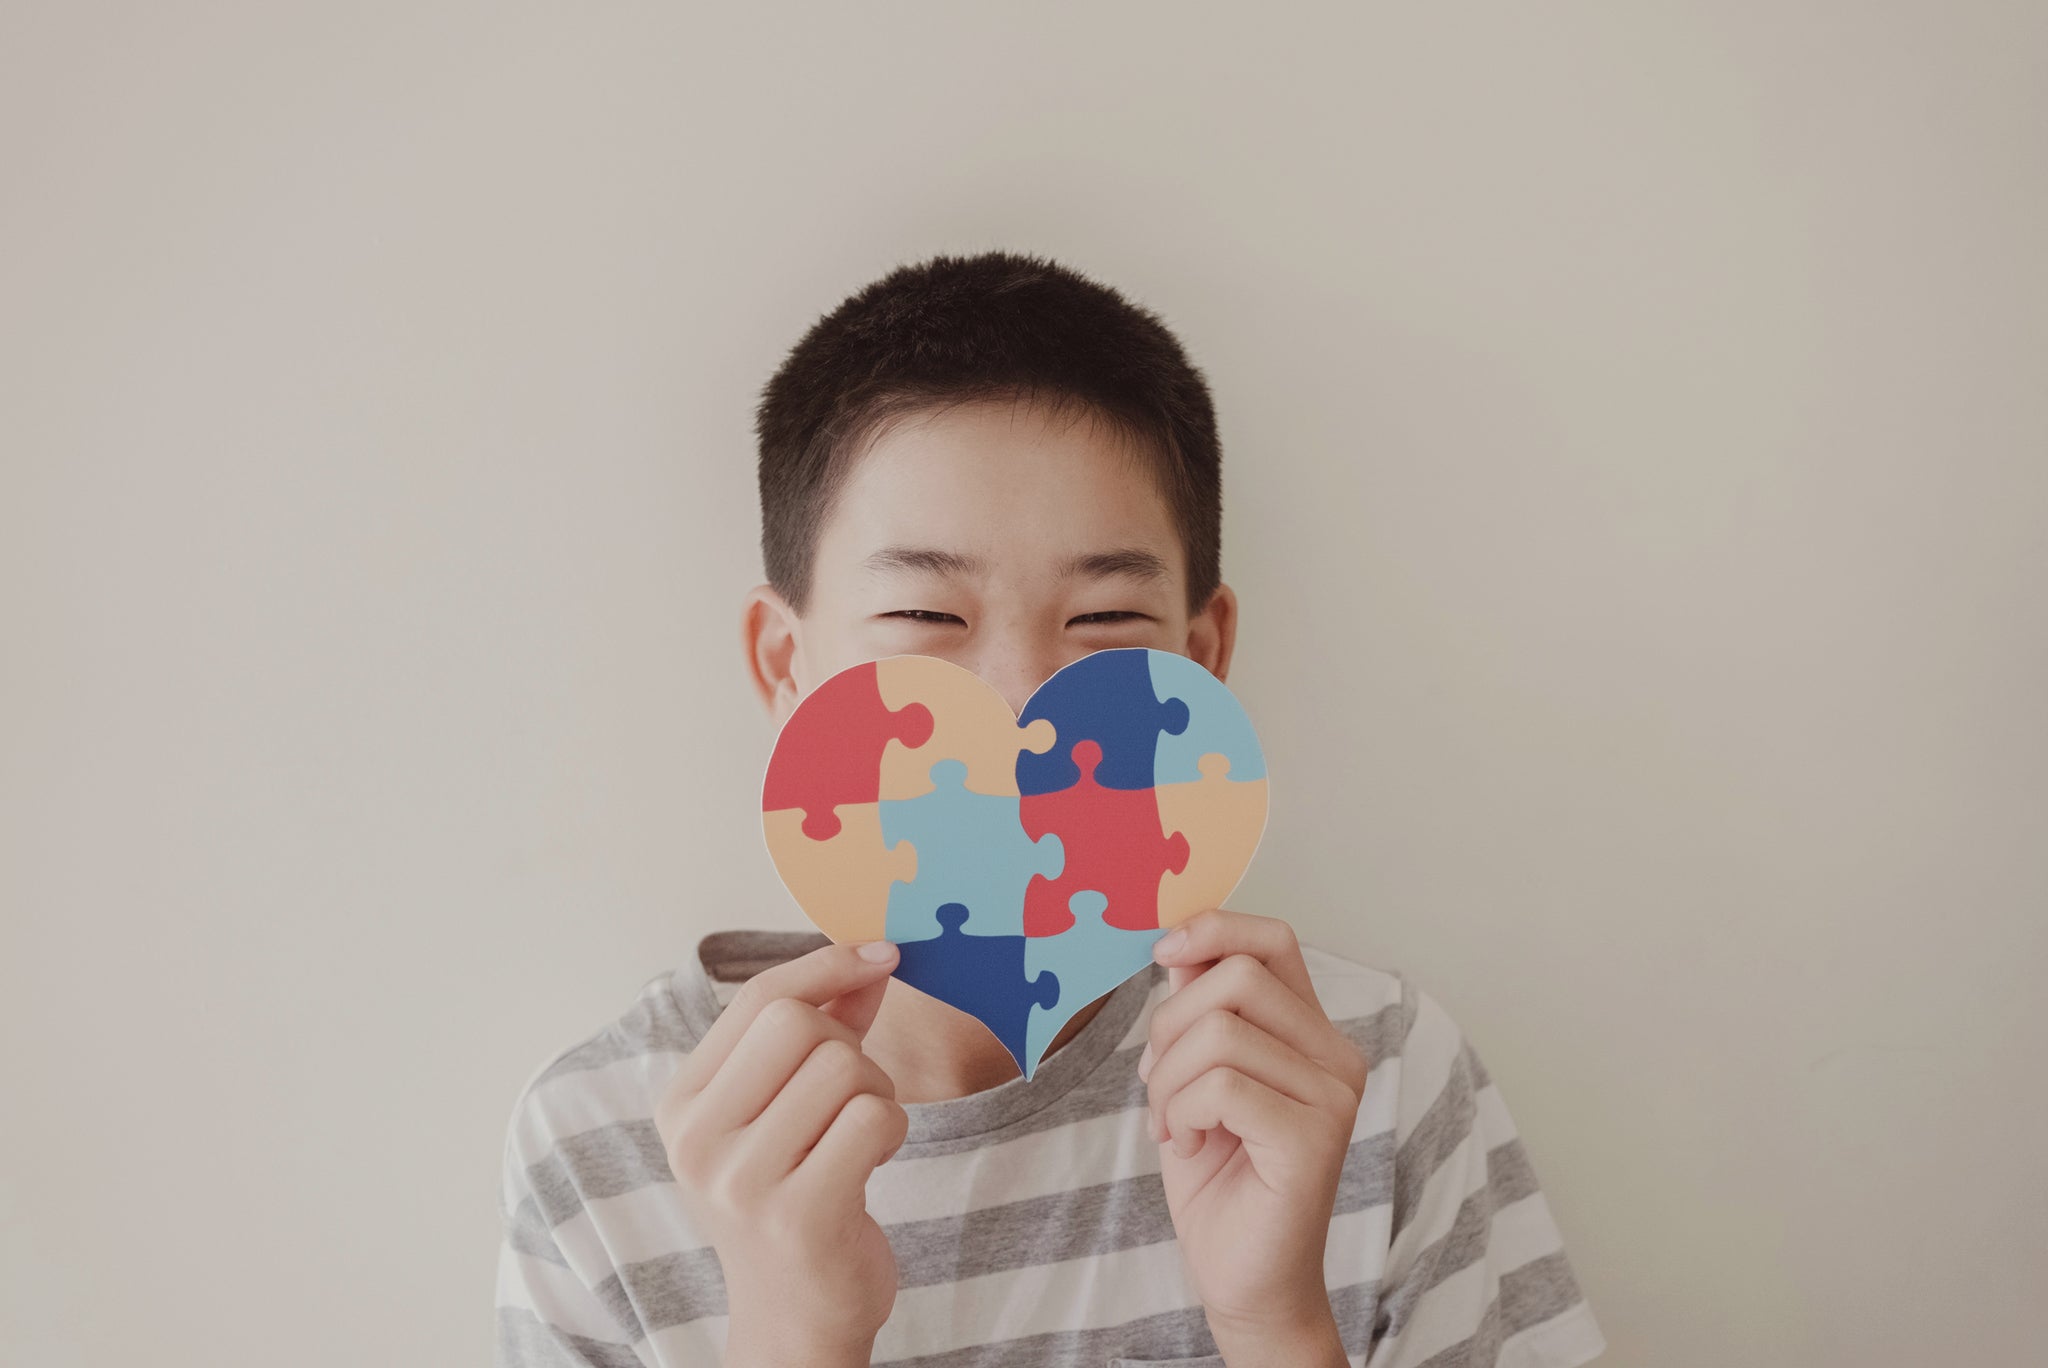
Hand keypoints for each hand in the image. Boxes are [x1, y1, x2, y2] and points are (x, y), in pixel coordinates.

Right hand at [655, 939, 908, 1366]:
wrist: (794, 1315)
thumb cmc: (795, 1195)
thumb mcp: (786, 1107)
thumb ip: (824, 1027)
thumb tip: (870, 958)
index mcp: (682, 1103)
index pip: (758, 997)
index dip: (826, 965)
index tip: (879, 954)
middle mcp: (698, 1140)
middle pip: (800, 1024)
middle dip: (849, 1047)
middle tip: (851, 1097)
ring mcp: (743, 1182)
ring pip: (846, 1068)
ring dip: (876, 1094)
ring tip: (857, 1137)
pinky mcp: (799, 1215)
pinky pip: (875, 1119)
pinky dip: (893, 1132)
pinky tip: (870, 1165)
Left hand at [1139, 909, 1369, 1360]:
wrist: (1243, 1278)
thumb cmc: (1220, 1178)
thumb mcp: (1194, 1077)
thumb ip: (1197, 1012)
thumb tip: (1178, 945)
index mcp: (1313, 1033)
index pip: (1274, 940)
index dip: (1215, 928)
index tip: (1162, 950)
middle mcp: (1337, 1057)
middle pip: (1237, 977)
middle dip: (1170, 1023)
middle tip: (1157, 1082)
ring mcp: (1332, 1097)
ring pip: (1220, 1033)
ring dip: (1169, 1080)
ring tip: (1174, 1123)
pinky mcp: (1312, 1139)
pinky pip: (1221, 1087)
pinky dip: (1183, 1113)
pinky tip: (1190, 1144)